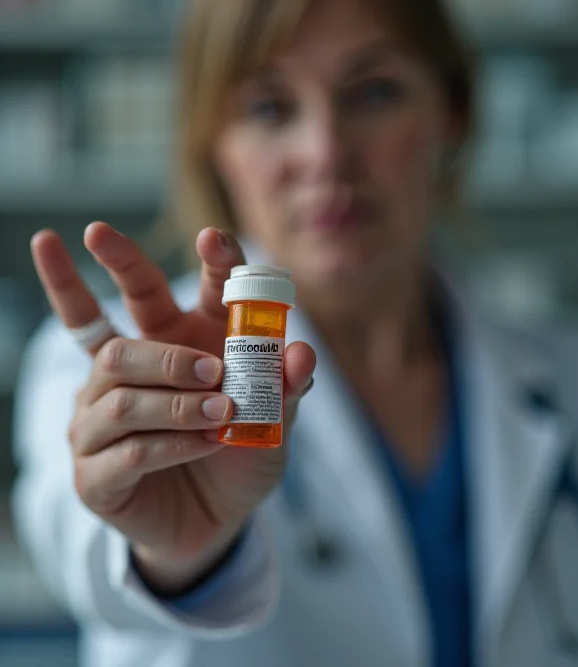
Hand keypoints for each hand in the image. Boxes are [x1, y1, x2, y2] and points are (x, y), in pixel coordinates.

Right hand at [31, 224, 315, 591]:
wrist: (216, 522)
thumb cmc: (239, 456)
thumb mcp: (275, 423)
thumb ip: (285, 389)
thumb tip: (300, 353)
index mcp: (173, 344)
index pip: (169, 290)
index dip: (197, 263)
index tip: (212, 238)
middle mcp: (128, 371)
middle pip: (103, 317)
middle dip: (111, 270)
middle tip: (120, 255)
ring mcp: (99, 418)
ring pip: (120, 381)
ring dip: (177, 394)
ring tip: (221, 412)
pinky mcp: (94, 470)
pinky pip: (127, 445)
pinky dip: (172, 443)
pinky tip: (202, 446)